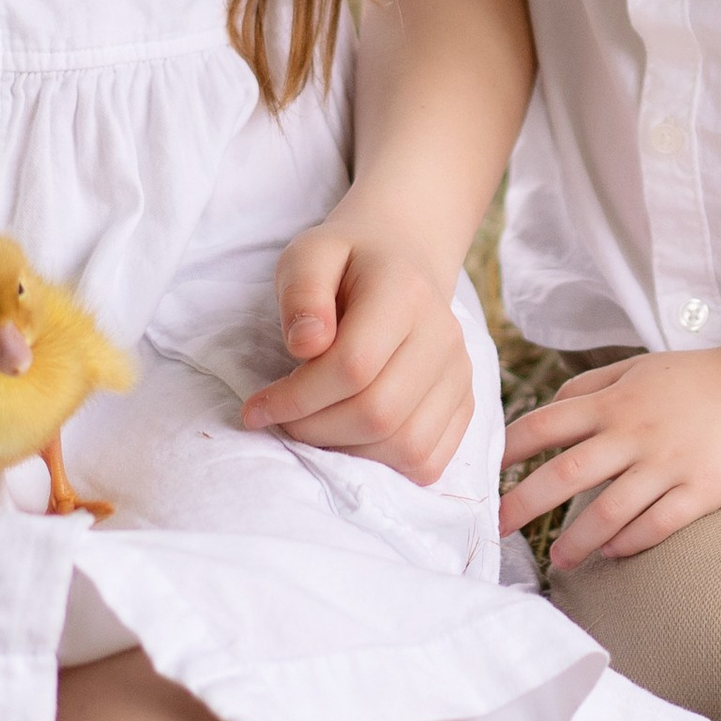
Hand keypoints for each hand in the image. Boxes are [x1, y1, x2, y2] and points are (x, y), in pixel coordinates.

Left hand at [241, 217, 474, 485]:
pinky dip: (381, 465)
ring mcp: (460, 372)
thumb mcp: (309, 254)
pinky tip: (349, 437)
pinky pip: (428, 461)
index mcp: (404, 291)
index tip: (256, 407)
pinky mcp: (465, 402)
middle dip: (315, 429)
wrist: (404, 257)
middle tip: (282, 420)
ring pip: (405, 446)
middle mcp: (443, 335)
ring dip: (345, 452)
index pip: (353, 365)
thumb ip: (301, 292)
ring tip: (313, 426)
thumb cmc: (346, 262)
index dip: (297, 398)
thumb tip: (306, 346)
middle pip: (379, 413)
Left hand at [499, 347, 720, 566]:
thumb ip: (591, 385)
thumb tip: (550, 407)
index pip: (546, 424)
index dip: (510, 448)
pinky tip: (612, 554)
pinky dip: (628, 543)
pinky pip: (655, 525)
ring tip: (558, 560)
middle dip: (524, 503)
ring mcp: (667, 464)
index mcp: (615, 400)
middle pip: (565, 473)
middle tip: (499, 529)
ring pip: (608, 510)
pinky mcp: (699, 491)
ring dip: (577, 540)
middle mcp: (633, 432)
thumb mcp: (639, 367)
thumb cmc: (698, 378)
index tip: (485, 471)